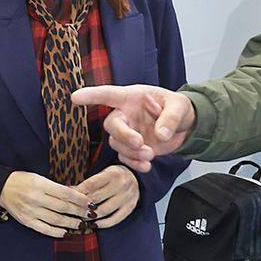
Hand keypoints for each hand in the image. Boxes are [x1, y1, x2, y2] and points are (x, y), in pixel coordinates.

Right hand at [0, 171, 91, 237]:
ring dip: (70, 223)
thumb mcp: (40, 178)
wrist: (2, 188)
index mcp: (40, 185)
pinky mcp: (26, 221)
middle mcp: (35, 198)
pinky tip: (65, 232)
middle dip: (78, 212)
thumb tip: (77, 194)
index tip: (90, 202)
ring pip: (55, 220)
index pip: (65, 193)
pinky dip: (55, 232)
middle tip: (90, 214)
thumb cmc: (24, 181)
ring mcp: (30, 211)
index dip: (79, 199)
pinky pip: (43, 229)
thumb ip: (56, 188)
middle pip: (62, 207)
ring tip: (81, 224)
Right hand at [70, 85, 194, 172]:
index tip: (75, 97)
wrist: (186, 127)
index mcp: (132, 97)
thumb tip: (160, 135)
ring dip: (131, 152)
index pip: (108, 94)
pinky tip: (147, 166)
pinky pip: (125, 158)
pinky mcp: (133, 148)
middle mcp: (125, 114)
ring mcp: (128, 132)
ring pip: (117, 144)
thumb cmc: (179, 108)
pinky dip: (134, 164)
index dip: (91, 95)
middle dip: (123, 135)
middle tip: (139, 143)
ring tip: (150, 154)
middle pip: (111, 124)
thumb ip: (170, 118)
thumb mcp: (180, 107)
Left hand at [76, 165, 140, 228]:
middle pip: (97, 198)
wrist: (136, 177)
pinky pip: (115, 219)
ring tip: (81, 218)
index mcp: (113, 173)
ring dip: (91, 216)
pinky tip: (95, 224)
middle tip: (72, 210)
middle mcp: (122, 184)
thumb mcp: (103, 173)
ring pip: (105, 210)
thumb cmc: (114, 176)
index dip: (78, 192)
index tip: (69, 198)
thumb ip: (89, 182)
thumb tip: (70, 191)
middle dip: (82, 205)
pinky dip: (104, 223)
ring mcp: (127, 197)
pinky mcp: (130, 207)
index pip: (91, 184)